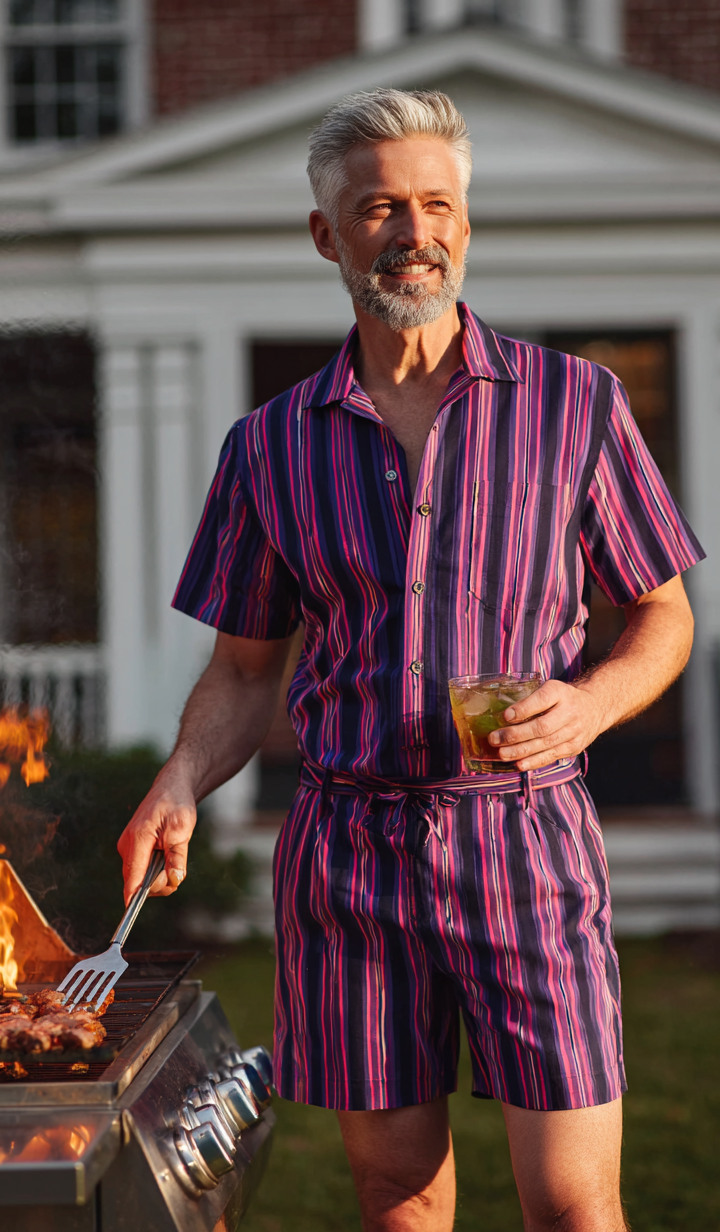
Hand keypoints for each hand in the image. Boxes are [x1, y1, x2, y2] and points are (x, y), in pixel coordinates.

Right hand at [116, 759, 196, 904]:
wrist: (171, 787)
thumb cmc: (176, 805)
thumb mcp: (182, 830)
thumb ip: (177, 857)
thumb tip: (174, 880)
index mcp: (137, 840)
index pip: (132, 878)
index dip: (133, 898)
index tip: (131, 913)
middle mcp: (127, 846)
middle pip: (138, 882)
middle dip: (159, 882)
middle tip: (176, 864)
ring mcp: (128, 848)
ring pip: (141, 877)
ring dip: (159, 873)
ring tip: (172, 850)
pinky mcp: (133, 849)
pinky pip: (143, 869)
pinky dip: (156, 867)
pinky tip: (165, 851)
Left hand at [487, 679, 604, 770]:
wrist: (595, 707)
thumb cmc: (564, 698)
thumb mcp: (551, 689)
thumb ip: (531, 699)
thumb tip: (503, 716)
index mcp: (561, 692)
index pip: (542, 700)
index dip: (523, 709)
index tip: (505, 716)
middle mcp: (570, 712)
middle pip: (542, 727)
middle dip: (516, 735)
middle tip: (495, 739)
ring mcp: (574, 732)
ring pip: (545, 744)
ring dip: (521, 751)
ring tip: (502, 754)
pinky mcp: (574, 747)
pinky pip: (552, 756)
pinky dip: (534, 762)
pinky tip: (519, 764)